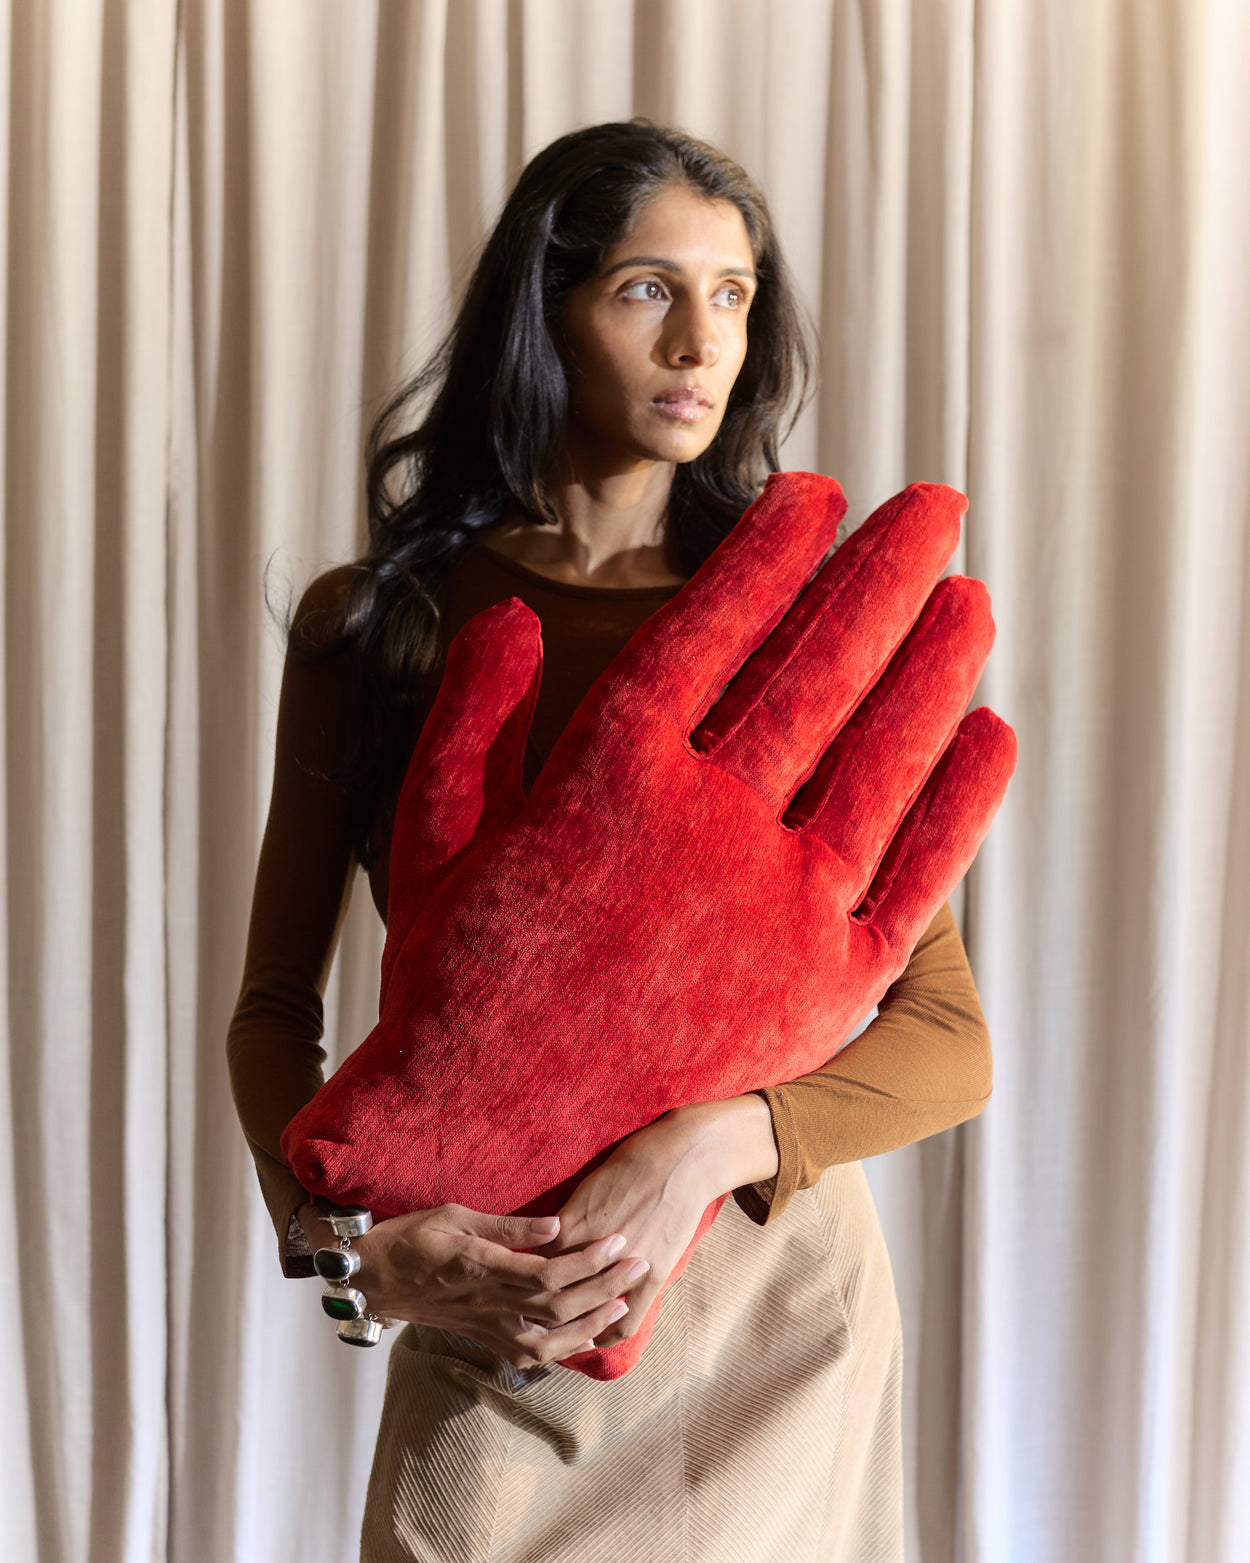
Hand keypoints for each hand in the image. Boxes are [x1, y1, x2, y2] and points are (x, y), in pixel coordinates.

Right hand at [284, 476, 1015, 1376]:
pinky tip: (990, 734)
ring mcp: (780, 907)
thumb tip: (505, 614)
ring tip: (972, 597)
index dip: (769, 551)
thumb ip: (470, 719)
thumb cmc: (457, 990)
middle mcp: (708, 825)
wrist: (499, 1153)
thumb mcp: (433, 840)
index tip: (813, 494)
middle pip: (819, 669)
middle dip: (883, 574)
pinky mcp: (828, 988)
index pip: (711, 628)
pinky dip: (960, 803)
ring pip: (884, 755)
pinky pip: (917, 874)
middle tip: (934, 509)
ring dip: (936, 665)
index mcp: (607, 777)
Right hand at [298, 1203, 649, 1368]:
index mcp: (482, 1267)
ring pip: (548, 1340)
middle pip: (558, 1304)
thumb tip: (557, 1227)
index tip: (618, 1241)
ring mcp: (485, 1325)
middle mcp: (487, 1303)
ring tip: (623, 1305)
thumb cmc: (411, 1236)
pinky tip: (586, 1337)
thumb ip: (508, 1226)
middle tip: (638, 1265)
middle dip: (604, 1287)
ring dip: (590, 1324)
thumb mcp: (455, 1215)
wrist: (372, 1278)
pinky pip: (528, 1353)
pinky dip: (561, 1349)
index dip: (588, 1260)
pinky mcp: (482, 1336)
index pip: (548, 1271)